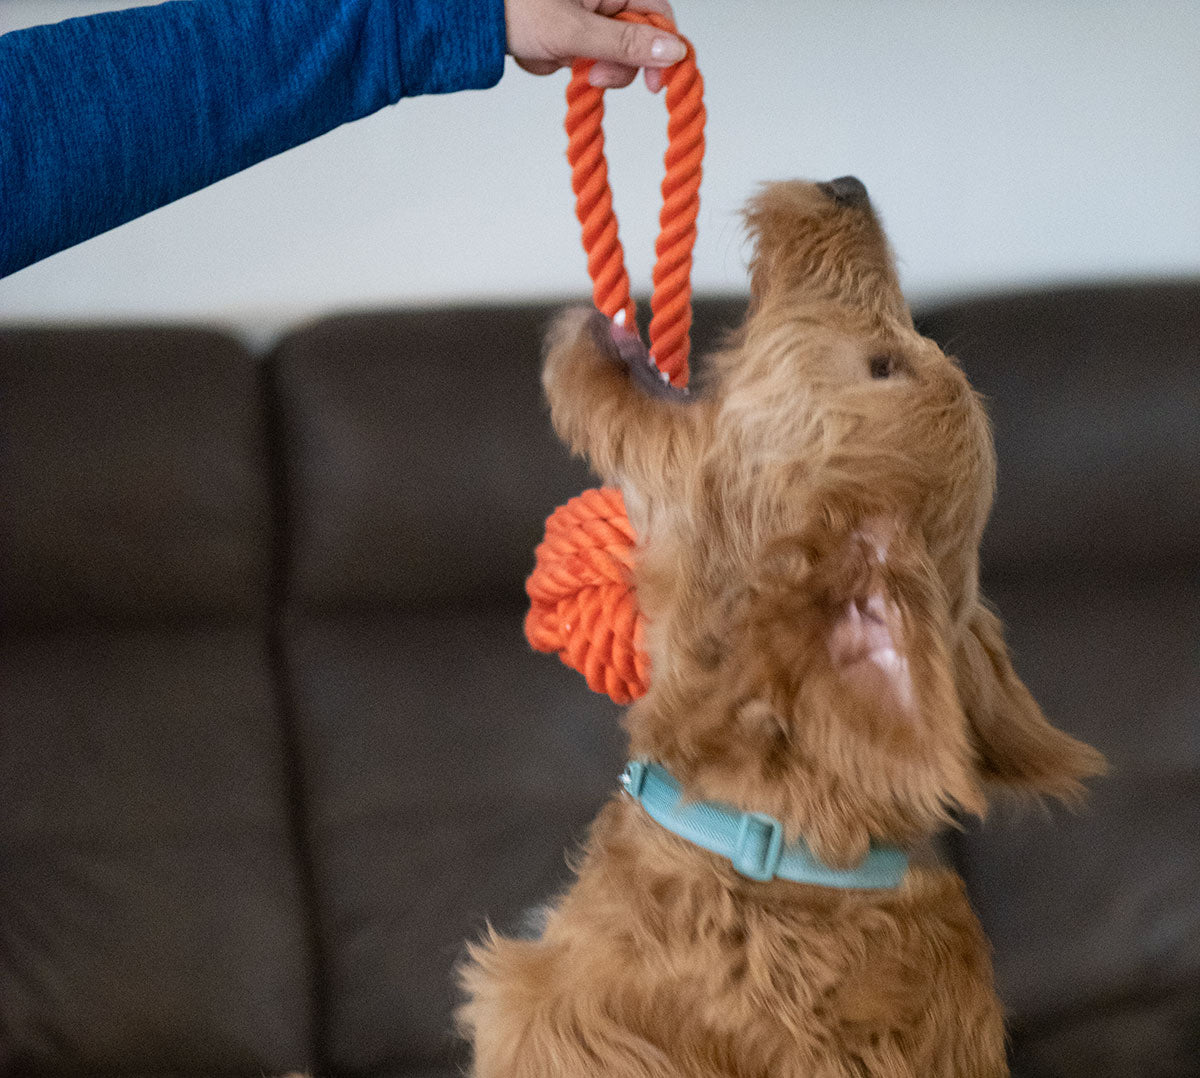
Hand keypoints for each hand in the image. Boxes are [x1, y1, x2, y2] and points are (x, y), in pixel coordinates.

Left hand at [504, 0, 684, 92]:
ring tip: (549, 53)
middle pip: (632, 39)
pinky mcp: (562, 23)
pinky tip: (538, 51)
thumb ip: (626, 45)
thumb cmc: (515, 8)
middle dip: (610, 64)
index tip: (653, 85)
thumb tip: (674, 53)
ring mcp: (581, 8)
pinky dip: (557, 59)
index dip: (660, 53)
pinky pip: (575, 51)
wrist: (469, 16)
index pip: (658, 17)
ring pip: (601, 50)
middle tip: (591, 76)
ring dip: (577, 62)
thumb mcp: (575, 32)